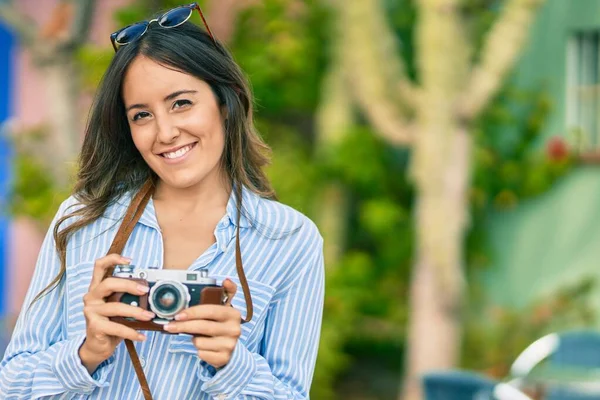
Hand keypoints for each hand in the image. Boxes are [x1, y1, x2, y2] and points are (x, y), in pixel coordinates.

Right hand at [78, 254, 155, 373]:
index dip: (112, 259)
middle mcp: (91, 297)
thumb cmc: (111, 323)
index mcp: (97, 288)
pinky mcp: (94, 326)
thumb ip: (128, 297)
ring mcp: (91, 312)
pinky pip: (116, 327)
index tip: (130, 261)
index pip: (99, 266)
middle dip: (129, 285)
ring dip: (135, 312)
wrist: (97, 346)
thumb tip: (152, 292)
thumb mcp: (119, 307)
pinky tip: (141, 336)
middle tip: (145, 290)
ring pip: (115, 307)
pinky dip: (131, 332)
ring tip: (149, 316)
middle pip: (108, 283)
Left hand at [163, 279, 240, 368]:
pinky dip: (198, 350)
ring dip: (193, 339)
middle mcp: (234, 329)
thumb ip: (225, 293)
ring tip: (196, 335)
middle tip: (168, 325)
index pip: (210, 311)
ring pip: (199, 341)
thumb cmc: (222, 324)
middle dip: (182, 326)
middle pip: (202, 327)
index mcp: (234, 314)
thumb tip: (226, 280)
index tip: (178, 314)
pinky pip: (202, 353)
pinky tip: (203, 345)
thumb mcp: (224, 308)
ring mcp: (230, 345)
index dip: (193, 312)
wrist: (231, 347)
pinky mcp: (224, 358)